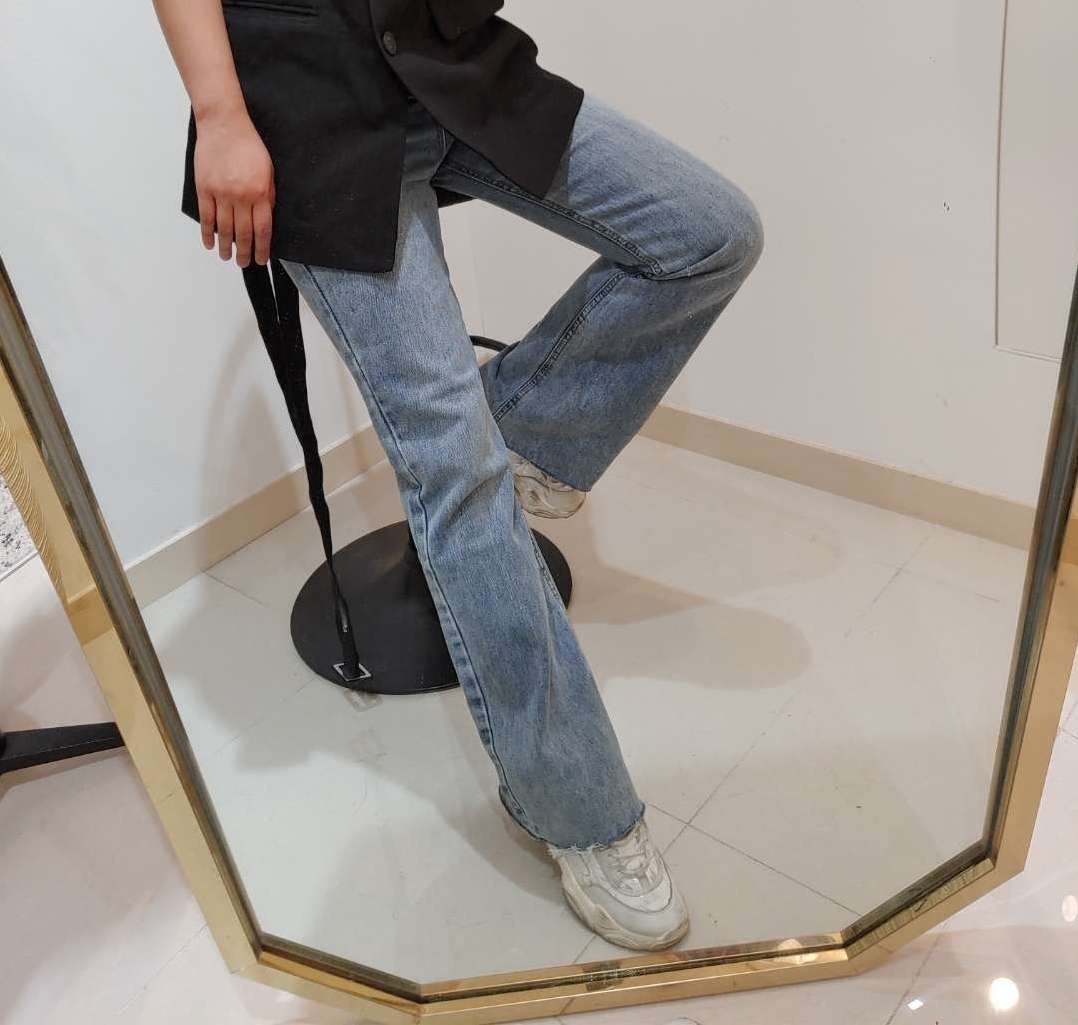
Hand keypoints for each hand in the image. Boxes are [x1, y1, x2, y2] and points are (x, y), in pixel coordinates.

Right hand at [193, 109, 274, 266]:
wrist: (224, 124)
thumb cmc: (248, 145)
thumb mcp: (268, 171)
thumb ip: (268, 196)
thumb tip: (266, 219)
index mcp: (259, 193)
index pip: (262, 230)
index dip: (261, 248)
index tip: (260, 259)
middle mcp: (240, 196)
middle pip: (243, 234)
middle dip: (244, 253)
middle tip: (243, 264)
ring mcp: (220, 193)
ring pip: (224, 229)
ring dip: (226, 247)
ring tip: (227, 257)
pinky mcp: (204, 188)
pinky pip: (206, 217)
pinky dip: (207, 233)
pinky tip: (210, 243)